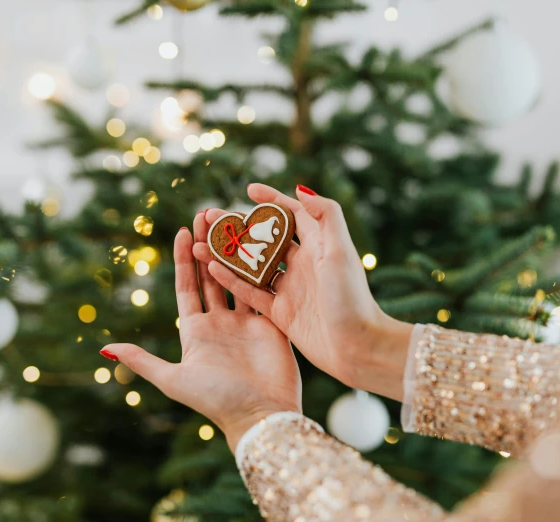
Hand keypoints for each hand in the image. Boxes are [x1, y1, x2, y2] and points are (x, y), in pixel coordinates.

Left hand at [101, 213, 300, 451]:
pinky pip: (264, 289)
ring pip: (240, 277)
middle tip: (207, 214)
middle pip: (212, 275)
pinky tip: (262, 243)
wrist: (260, 415)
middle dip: (209, 245)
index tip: (182, 231)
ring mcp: (248, 321)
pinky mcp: (272, 322)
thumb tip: (104, 347)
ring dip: (236, 250)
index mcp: (197, 331)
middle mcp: (222, 322)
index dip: (185, 259)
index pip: (187, 286)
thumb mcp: (173, 379)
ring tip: (232, 221)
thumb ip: (142, 361)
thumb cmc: (215, 399)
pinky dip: (262, 267)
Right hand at [192, 184, 412, 401]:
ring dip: (228, 254)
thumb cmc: (353, 297)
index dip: (271, 200)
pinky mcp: (282, 313)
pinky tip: (210, 269)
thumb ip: (326, 216)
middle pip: (265, 239)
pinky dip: (231, 281)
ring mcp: (290, 289)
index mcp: (318, 245)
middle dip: (239, 227)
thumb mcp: (341, 251)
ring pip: (252, 266)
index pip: (291, 214)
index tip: (248, 189)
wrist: (358, 347)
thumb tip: (300, 189)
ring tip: (200, 243)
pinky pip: (251, 293)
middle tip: (211, 217)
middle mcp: (303, 264)